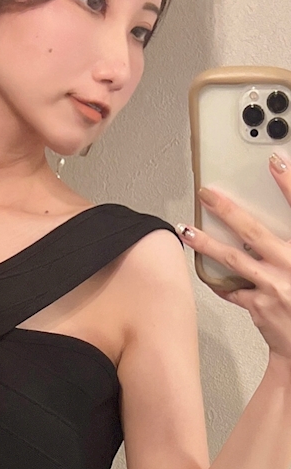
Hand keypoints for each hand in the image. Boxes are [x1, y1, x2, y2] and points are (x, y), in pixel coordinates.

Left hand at [176, 153, 290, 363]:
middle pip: (253, 231)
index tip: (275, 162)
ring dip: (207, 244)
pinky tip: (208, 274)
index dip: (288, 184)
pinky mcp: (258, 305)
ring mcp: (273, 287)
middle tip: (208, 195)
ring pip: (233, 259)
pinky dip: (220, 281)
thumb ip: (284, 249)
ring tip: (187, 231)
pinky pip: (232, 289)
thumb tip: (261, 238)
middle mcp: (290, 266)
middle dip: (227, 210)